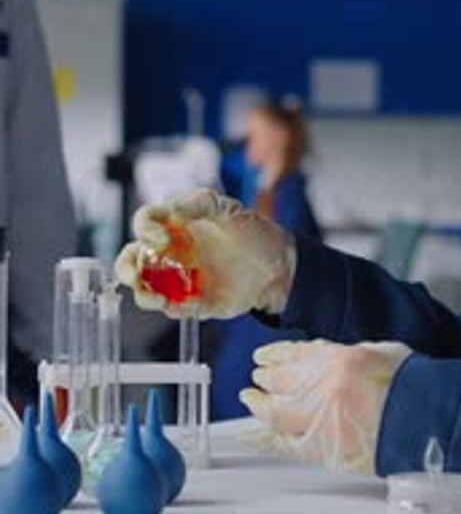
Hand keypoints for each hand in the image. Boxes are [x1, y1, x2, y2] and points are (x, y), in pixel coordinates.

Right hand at [114, 189, 295, 318]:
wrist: (280, 266)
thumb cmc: (253, 232)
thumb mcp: (228, 209)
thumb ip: (199, 203)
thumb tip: (171, 209)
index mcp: (176, 225)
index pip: (144, 223)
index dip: (144, 230)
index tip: (161, 238)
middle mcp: (172, 252)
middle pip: (133, 260)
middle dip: (127, 269)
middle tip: (135, 277)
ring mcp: (180, 279)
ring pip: (146, 290)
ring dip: (145, 296)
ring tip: (160, 300)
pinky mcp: (194, 303)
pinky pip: (174, 310)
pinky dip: (174, 310)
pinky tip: (188, 306)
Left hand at [240, 339, 411, 473]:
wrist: (426, 420)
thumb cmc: (411, 386)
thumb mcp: (377, 353)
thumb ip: (346, 354)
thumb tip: (327, 357)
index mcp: (336, 357)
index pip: (293, 354)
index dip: (274, 355)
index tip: (263, 357)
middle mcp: (322, 385)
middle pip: (281, 380)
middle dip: (266, 378)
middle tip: (257, 378)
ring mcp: (320, 417)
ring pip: (276, 411)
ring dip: (259, 404)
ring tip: (251, 399)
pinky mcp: (324, 447)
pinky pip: (285, 443)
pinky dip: (265, 439)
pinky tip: (252, 434)